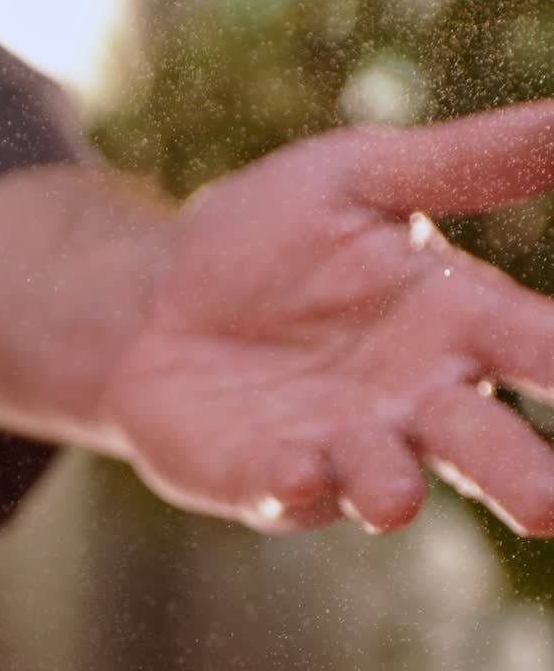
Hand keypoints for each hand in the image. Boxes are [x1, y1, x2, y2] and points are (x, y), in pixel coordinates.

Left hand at [102, 101, 553, 534]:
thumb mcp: (358, 178)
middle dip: (516, 473)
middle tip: (549, 506)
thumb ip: (460, 164)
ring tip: (396, 497)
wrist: (155, 299)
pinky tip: (297, 471)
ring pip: (386, 485)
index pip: (533, 347)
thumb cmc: (269, 239)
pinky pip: (288, 494)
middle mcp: (415, 403)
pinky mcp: (269, 481)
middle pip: (481, 446)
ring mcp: (342, 451)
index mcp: (456, 326)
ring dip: (392, 491)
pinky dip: (293, 489)